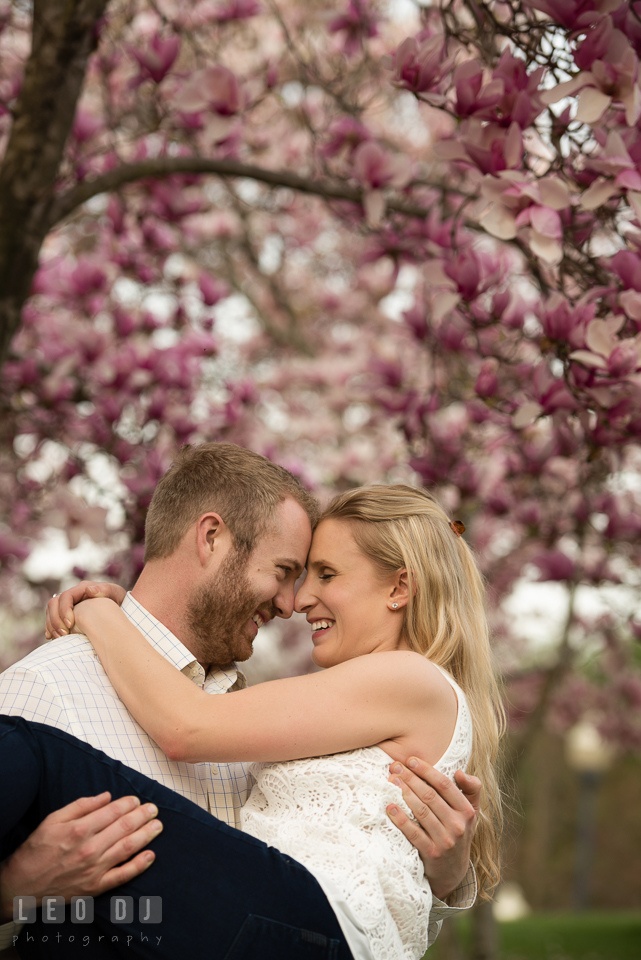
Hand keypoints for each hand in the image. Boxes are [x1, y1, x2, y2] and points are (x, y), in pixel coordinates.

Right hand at [0, 793, 162, 920]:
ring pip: (127, 848)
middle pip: (123, 828)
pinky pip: (122, 876)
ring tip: (158, 825)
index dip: (128, 804)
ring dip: (146, 835)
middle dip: (142, 816)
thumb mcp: (53, 819)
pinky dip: (139, 865)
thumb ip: (81, 805)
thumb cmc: (37, 850)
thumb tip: (106, 796)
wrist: (22, 885)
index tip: (137, 800)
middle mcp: (89, 849)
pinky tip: (151, 855)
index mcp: (78, 830)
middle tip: (153, 809)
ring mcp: (94, 870)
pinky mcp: (95, 887)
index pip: (112, 812)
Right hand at [45, 582, 126, 638]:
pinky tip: (52, 638)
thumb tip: (88, 590)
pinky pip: (52, 620)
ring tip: (59, 638)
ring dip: (51, 625)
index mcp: (82, 588)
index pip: (65, 597)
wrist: (121, 611)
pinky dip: (50, 628)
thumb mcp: (116, 594)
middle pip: (53, 604)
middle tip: (64, 634)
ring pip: (50, 612)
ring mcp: (68, 605)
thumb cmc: (120, 601)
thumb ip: (105, 590)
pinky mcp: (65, 614)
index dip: (64, 610)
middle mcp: (73, 595)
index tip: (71, 625)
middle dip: (55, 620)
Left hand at [387, 758, 480, 901]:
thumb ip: (471, 789)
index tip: (411, 760)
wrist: (453, 872)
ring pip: (421, 811)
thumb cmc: (459, 832)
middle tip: (394, 767)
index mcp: (466, 811)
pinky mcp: (431, 854)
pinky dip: (401, 819)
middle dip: (410, 778)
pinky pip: (413, 833)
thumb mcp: (471, 812)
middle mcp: (457, 825)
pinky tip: (390, 807)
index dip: (427, 770)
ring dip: (404, 793)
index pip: (445, 785)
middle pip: (430, 796)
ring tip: (391, 781)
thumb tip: (460, 772)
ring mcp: (445, 840)